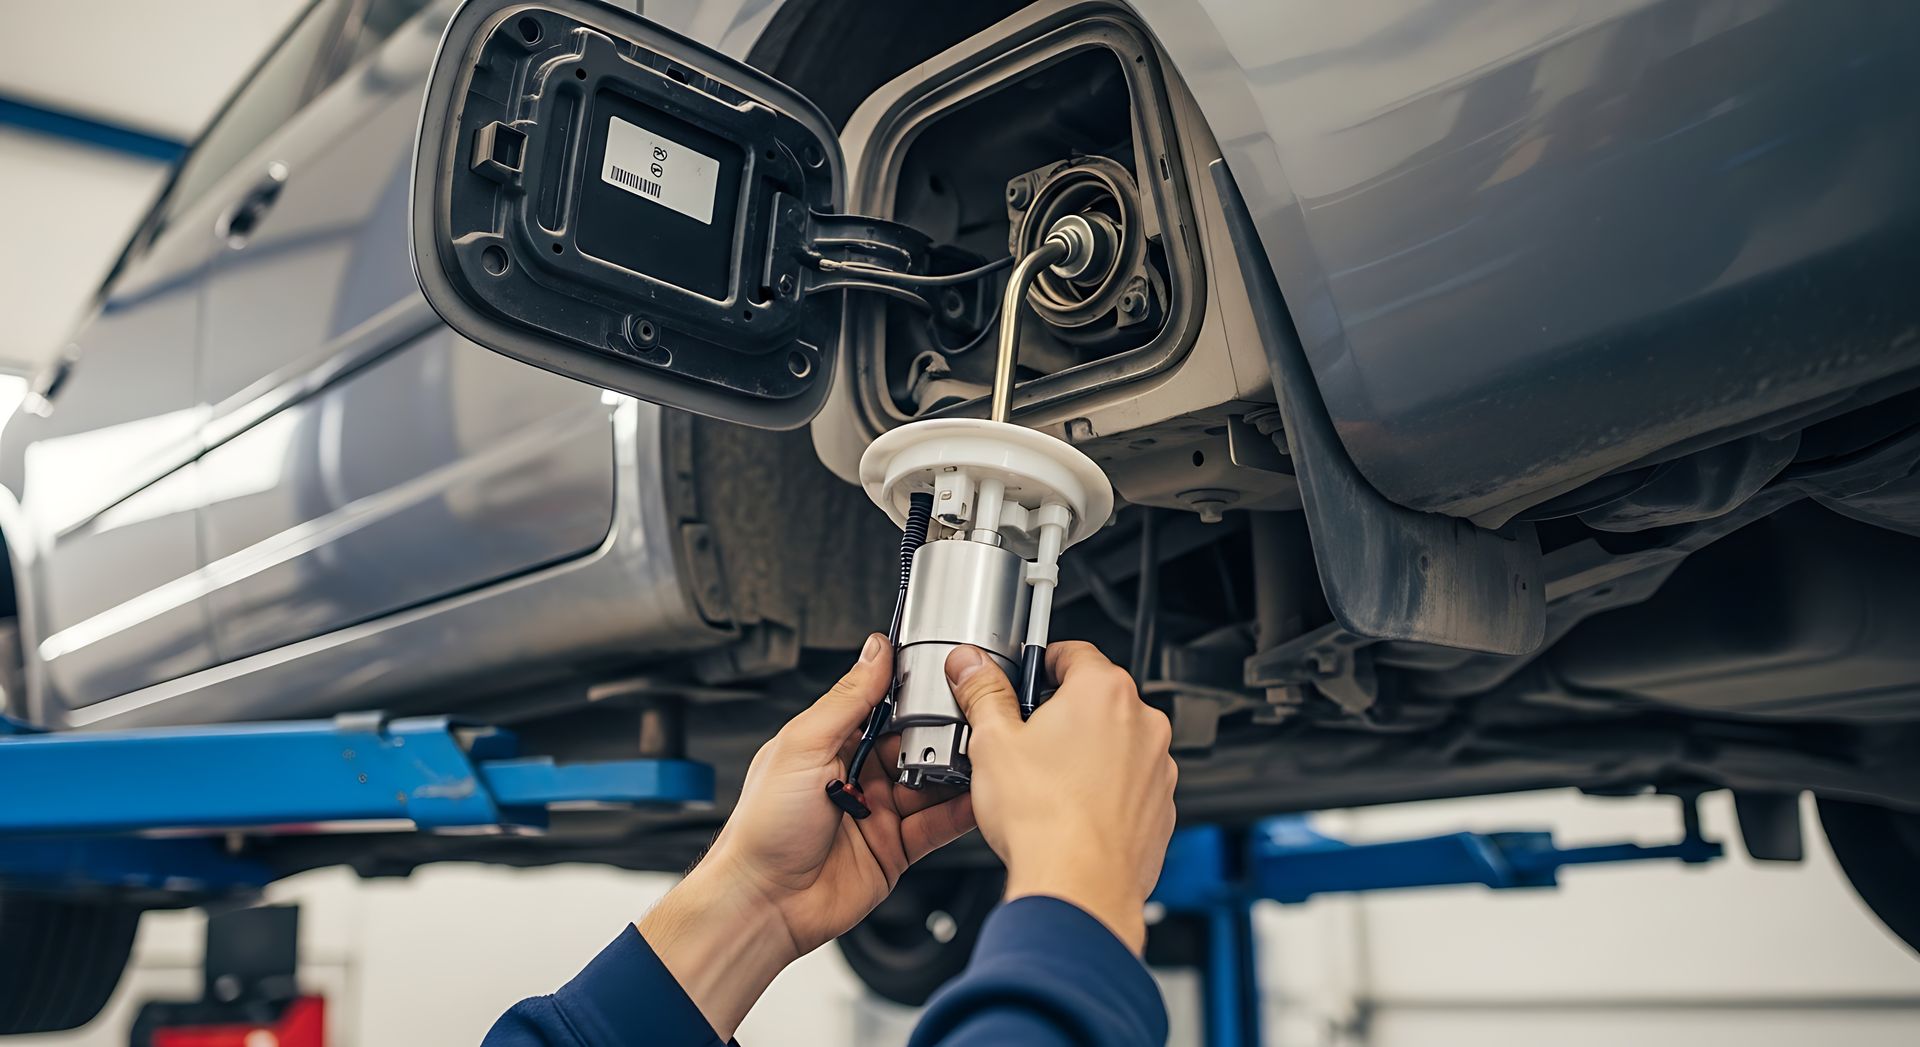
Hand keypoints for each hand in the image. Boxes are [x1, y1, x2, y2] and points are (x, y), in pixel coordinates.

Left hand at [638, 634, 975, 1037]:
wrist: (763, 902)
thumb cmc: (764, 827)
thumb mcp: (804, 745)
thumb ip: (847, 699)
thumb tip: (874, 651)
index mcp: (831, 744)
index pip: (884, 708)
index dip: (915, 697)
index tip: (946, 682)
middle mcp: (857, 776)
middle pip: (915, 745)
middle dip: (943, 735)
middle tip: (971, 724)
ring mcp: (878, 814)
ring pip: (932, 784)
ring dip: (955, 772)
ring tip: (982, 759)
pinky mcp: (895, 850)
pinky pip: (937, 826)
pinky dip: (960, 812)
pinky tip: (978, 798)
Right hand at [946, 641, 1176, 953]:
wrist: (1079, 887)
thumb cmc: (1043, 819)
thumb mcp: (992, 743)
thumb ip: (983, 694)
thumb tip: (971, 667)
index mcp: (1103, 691)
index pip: (1073, 652)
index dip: (1041, 664)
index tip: (1023, 682)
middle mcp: (1143, 723)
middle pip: (1096, 699)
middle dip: (1061, 714)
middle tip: (1024, 741)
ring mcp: (1158, 767)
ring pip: (1116, 743)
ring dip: (1086, 753)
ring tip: (1046, 783)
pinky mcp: (1162, 806)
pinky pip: (1130, 784)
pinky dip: (1105, 790)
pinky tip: (1071, 811)